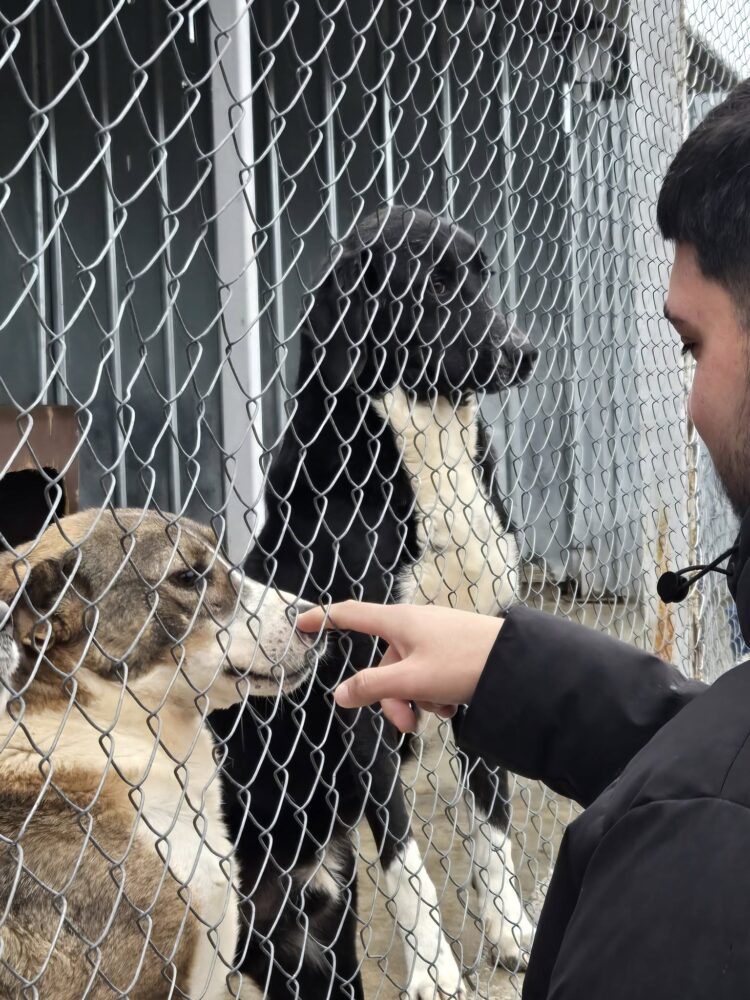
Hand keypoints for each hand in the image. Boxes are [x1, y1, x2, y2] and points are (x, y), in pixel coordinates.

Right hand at [296, 600, 502, 732]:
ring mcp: (433, 638)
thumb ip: (372, 686)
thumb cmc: (462, 662)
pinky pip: (429, 675)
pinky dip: (435, 693)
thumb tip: (338, 694)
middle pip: (383, 664)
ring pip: (408, 675)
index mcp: (397, 621)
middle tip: (410, 725)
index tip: (301, 623)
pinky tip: (454, 703)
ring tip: (442, 710)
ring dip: (418, 699)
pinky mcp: (452, 651)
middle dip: (392, 697)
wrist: (517, 662)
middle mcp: (412, 625)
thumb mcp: (411, 679)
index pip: (350, 615)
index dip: (323, 619)